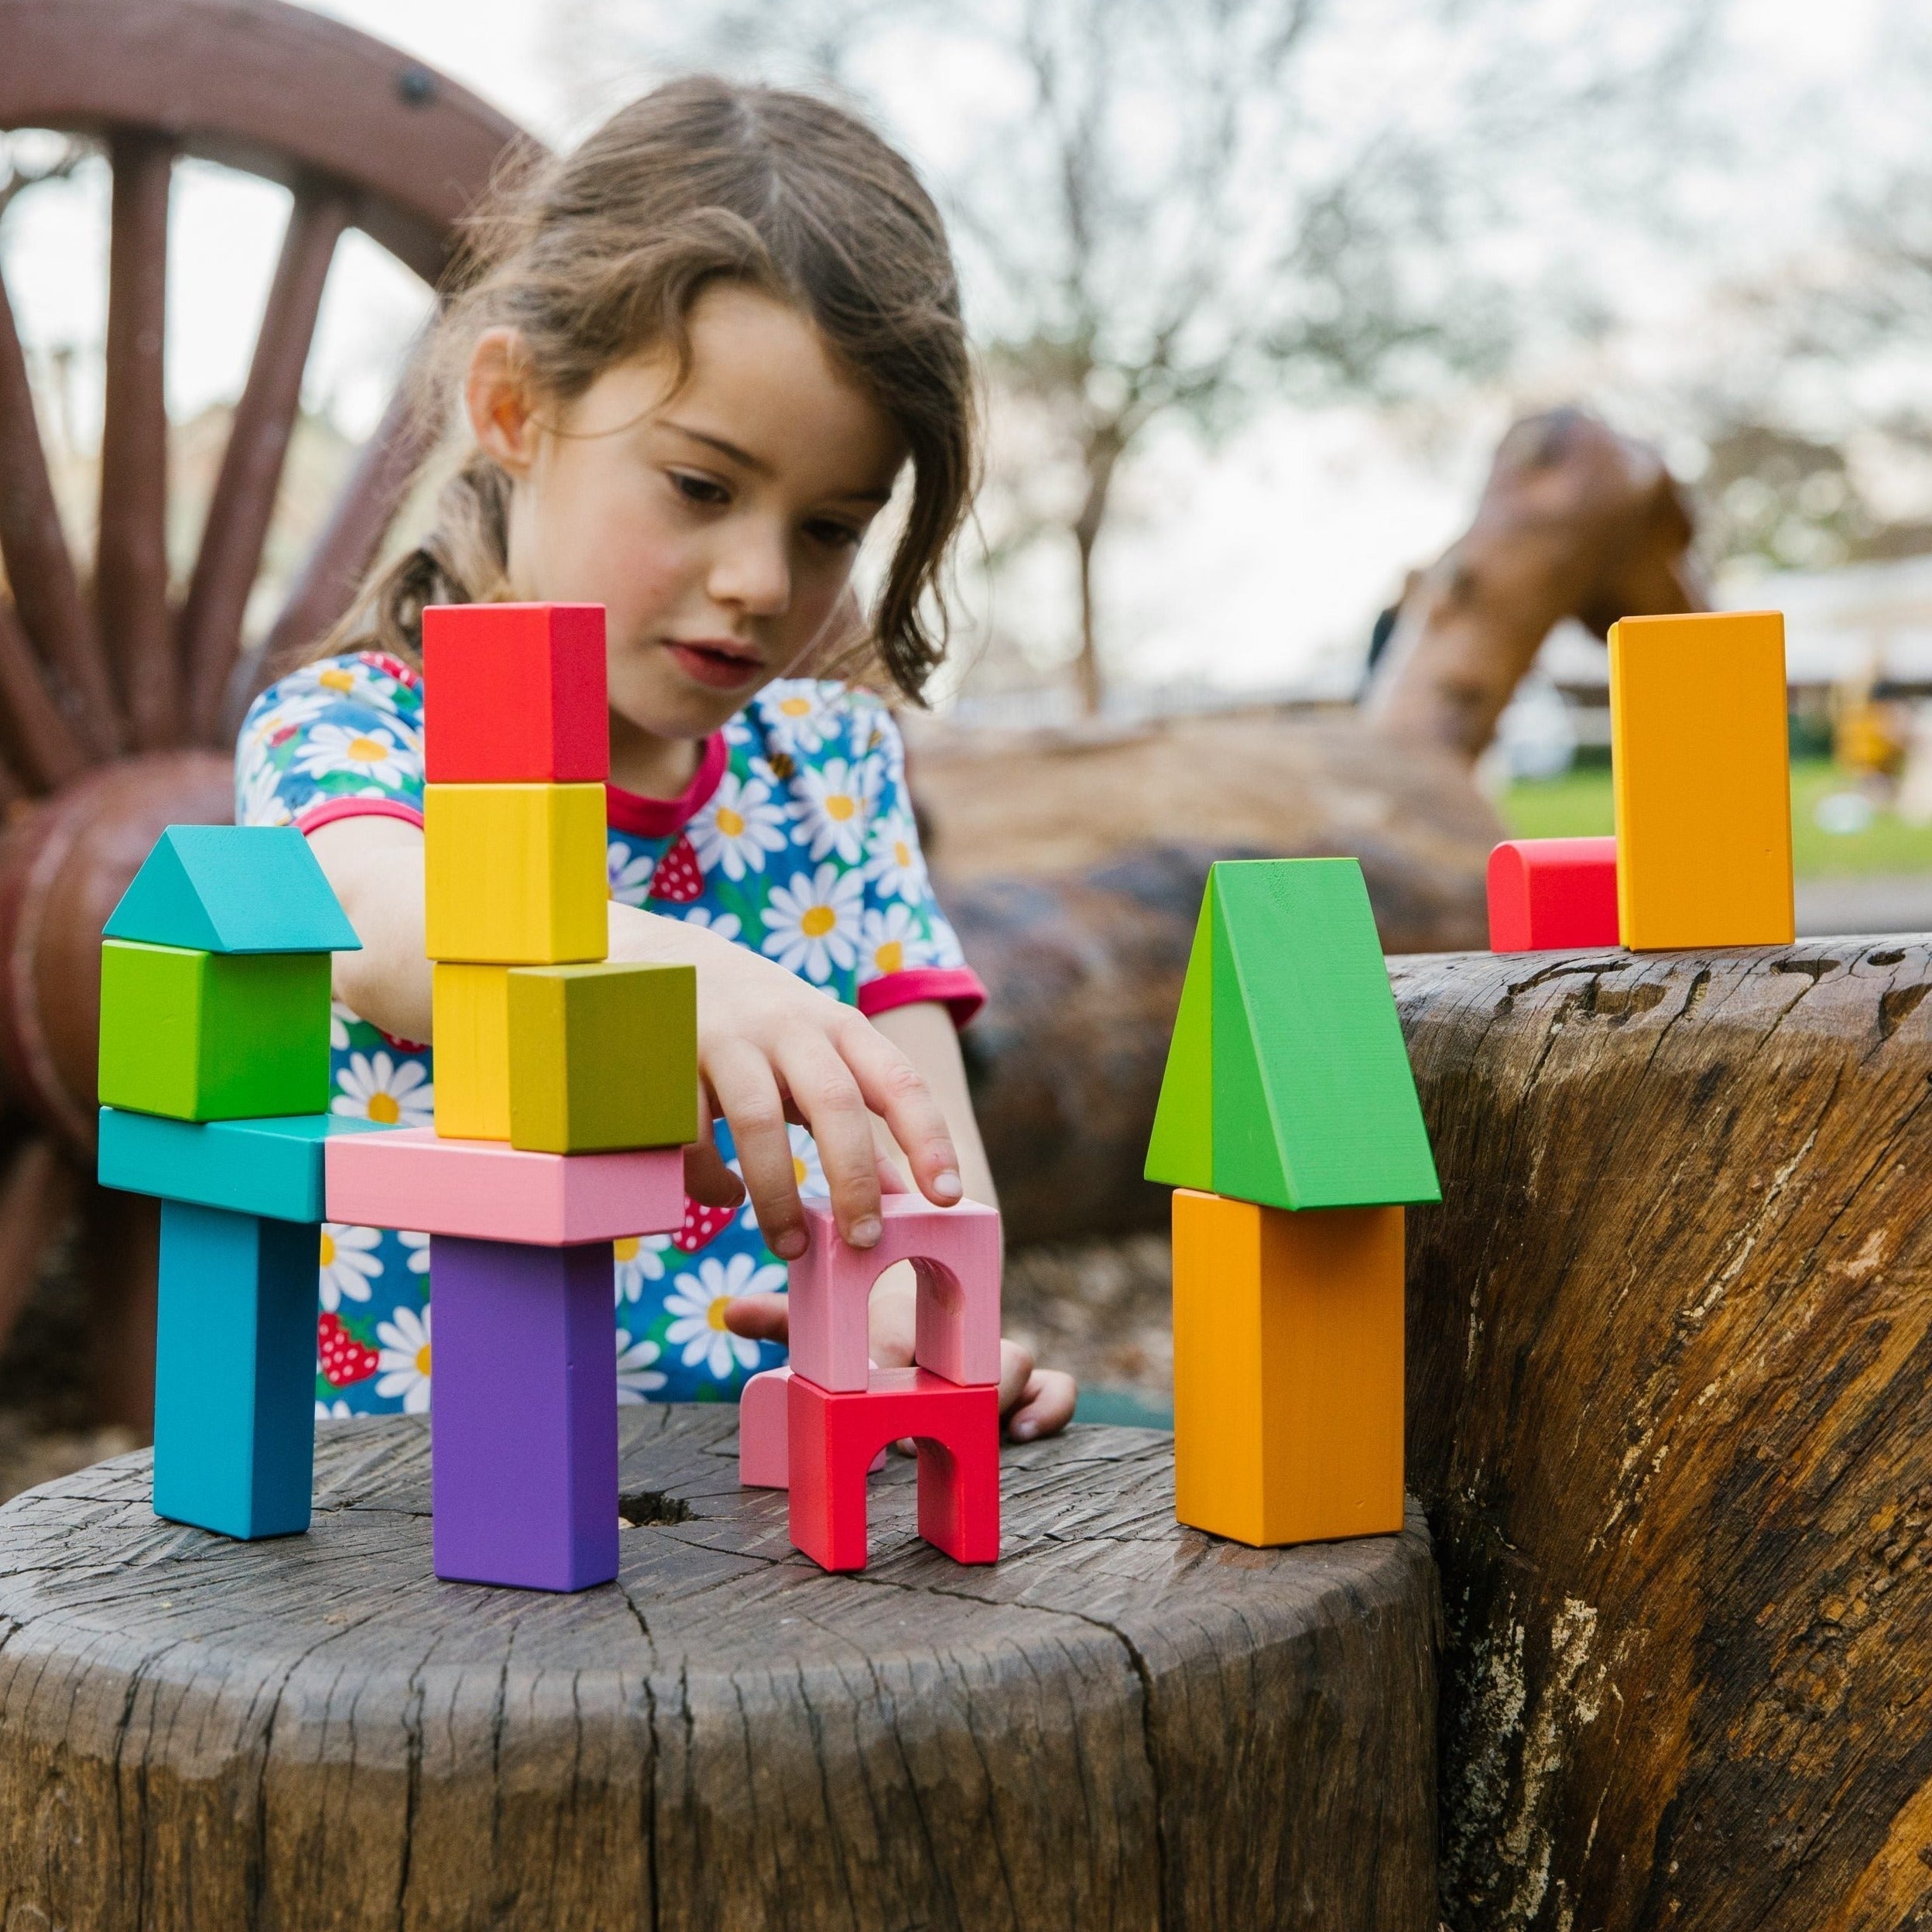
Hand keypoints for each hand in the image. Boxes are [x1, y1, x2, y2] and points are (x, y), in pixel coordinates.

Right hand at [611, 906, 961, 1257]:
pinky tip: (725, 1196)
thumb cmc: (761, 1028)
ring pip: (758, 1120)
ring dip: (778, 1194)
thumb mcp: (817, 1058)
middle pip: (834, 1100)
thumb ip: (857, 1121)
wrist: (664, 960)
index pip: (899, 1080)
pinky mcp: (670, 1057)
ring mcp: (727, 1037)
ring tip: (791, 1246)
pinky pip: (691, 1131)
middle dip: (853, 1177)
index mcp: (839, 1027)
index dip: (928, 1137)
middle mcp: (789, 1024)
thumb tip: (904, 1196)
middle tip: (864, 1241)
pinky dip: (710, 1177)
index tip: (947, 1195)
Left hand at [724, 1287, 1078, 1442]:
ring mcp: (996, 1356)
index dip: (894, 1362)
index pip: (902, 1336)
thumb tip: (729, 1312)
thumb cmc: (870, 1313)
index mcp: (904, 1318)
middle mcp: (956, 1333)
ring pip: (1020, 1361)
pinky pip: (1057, 1388)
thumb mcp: (825, 1319)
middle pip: (973, 1349)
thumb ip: (785, 1318)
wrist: (935, 1271)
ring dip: (1007, 1394)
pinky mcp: (1028, 1382)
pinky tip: (1023, 1432)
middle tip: (931, 1432)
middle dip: (962, 1392)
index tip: (883, 1385)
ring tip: (995, 1427)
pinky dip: (1050, 1407)